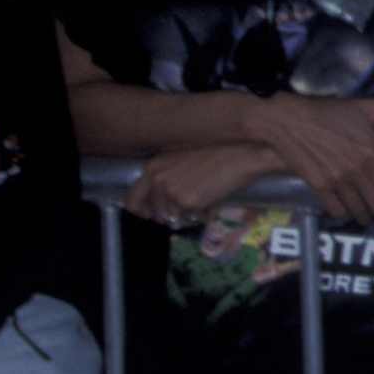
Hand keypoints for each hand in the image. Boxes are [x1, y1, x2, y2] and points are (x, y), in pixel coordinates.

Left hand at [126, 142, 281, 226]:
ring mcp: (171, 192)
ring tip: (205, 204)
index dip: (142, 211)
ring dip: (189, 218)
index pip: (131, 199)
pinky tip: (214, 204)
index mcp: (153, 167)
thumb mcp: (183, 159)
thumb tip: (164, 201)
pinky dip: (204, 217)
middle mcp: (157, 180)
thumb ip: (167, 177)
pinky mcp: (188, 203)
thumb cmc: (219, 153)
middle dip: (172, 217)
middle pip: (155, 215)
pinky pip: (192, 220)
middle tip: (190, 210)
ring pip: (173, 220)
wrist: (242, 154)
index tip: (154, 214)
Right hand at [238, 93, 373, 225]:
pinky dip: (343, 213)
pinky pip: (336, 211)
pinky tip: (344, 209)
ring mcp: (338, 181)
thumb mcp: (365, 106)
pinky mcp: (318, 187)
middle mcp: (360, 170)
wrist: (286, 119)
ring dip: (364, 216)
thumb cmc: (327, 111)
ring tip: (366, 214)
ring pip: (359, 211)